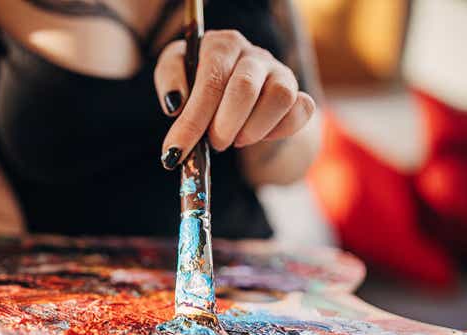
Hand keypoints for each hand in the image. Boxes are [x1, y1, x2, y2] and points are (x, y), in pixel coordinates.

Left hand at [155, 30, 315, 168]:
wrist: (232, 92)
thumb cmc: (199, 81)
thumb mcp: (176, 71)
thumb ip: (169, 80)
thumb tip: (175, 103)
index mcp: (222, 45)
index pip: (210, 82)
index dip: (192, 122)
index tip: (175, 152)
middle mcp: (255, 55)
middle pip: (245, 89)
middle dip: (223, 126)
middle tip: (213, 143)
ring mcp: (281, 73)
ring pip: (280, 97)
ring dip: (253, 129)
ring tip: (235, 138)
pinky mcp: (298, 95)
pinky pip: (302, 110)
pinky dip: (279, 131)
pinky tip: (255, 136)